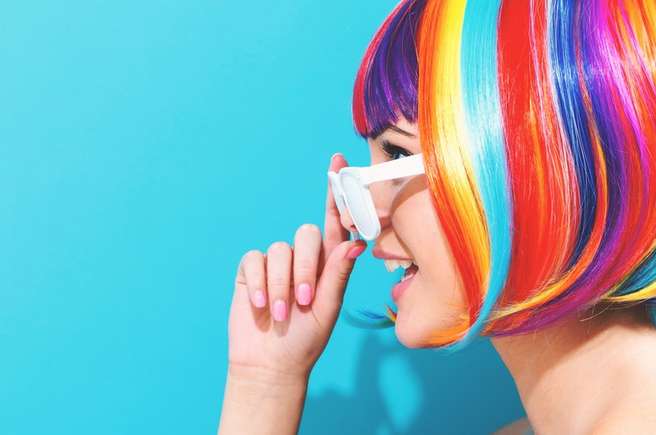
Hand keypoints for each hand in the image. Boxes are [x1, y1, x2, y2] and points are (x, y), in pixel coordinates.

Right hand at [226, 153, 365, 382]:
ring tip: (281, 313)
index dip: (337, 193)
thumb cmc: (305, 339)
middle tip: (303, 300)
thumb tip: (355, 241)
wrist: (270, 363)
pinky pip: (255, 260)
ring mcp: (277, 262)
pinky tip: (260, 306)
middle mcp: (304, 257)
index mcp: (329, 263)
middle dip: (305, 267)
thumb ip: (338, 273)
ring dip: (281, 284)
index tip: (338, 162)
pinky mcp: (251, 270)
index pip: (336, 222)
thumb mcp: (328, 307)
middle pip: (308, 233)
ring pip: (280, 250)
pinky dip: (259, 284)